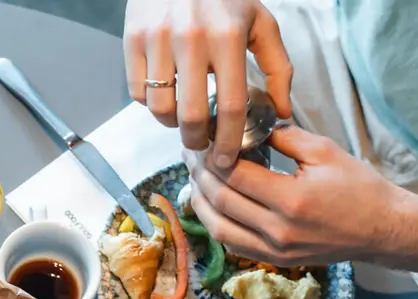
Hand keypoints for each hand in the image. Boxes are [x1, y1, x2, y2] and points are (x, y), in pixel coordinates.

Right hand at [124, 0, 292, 167]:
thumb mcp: (259, 20)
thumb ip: (277, 65)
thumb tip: (283, 111)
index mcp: (229, 34)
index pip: (231, 106)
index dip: (229, 142)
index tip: (226, 160)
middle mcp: (192, 38)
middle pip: (191, 116)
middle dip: (197, 140)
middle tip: (202, 142)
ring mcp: (159, 39)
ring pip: (160, 109)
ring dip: (171, 123)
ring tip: (182, 113)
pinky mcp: (133, 40)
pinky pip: (137, 94)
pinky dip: (149, 102)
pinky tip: (164, 90)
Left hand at [186, 124, 411, 265]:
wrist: (378, 228)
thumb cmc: (357, 188)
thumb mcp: (326, 153)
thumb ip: (286, 139)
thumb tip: (251, 128)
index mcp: (292, 200)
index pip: (238, 177)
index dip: (215, 158)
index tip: (205, 142)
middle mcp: (278, 230)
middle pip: (222, 202)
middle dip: (201, 176)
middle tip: (191, 157)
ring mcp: (272, 250)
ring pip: (219, 228)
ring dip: (201, 203)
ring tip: (195, 179)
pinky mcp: (272, 260)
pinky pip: (231, 244)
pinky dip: (215, 224)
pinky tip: (209, 205)